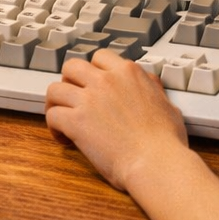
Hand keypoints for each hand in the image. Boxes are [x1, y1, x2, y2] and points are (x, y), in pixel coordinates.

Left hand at [44, 49, 188, 192]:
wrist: (157, 163)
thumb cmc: (166, 141)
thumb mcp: (167, 104)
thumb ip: (152, 89)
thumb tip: (150, 83)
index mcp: (128, 73)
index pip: (99, 57)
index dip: (93, 71)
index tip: (93, 85)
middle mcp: (106, 81)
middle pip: (72, 66)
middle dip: (69, 82)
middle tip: (74, 99)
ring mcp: (89, 99)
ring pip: (55, 89)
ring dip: (56, 104)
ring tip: (62, 118)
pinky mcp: (76, 121)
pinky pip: (51, 115)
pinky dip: (54, 128)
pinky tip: (65, 139)